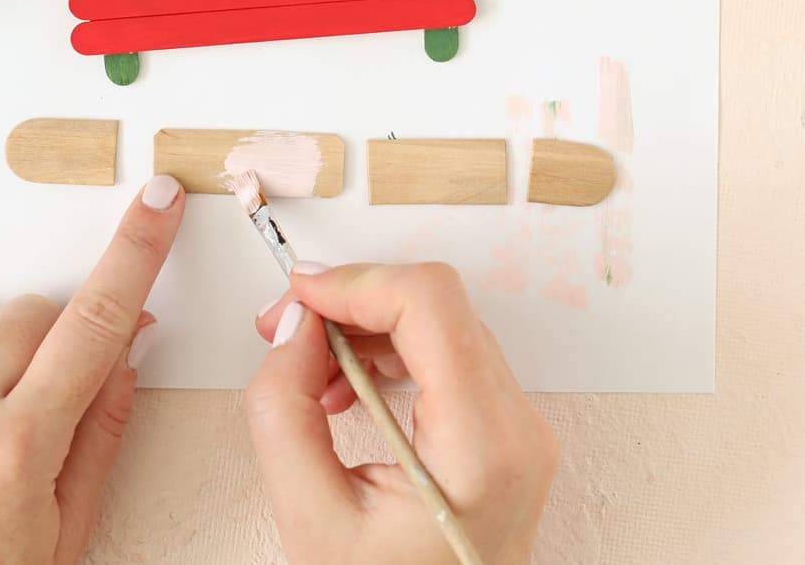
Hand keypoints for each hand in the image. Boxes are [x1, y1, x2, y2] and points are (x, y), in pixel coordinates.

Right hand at [246, 262, 556, 564]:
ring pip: (440, 322)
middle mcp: (518, 430)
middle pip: (435, 305)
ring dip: (366, 327)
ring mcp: (519, 431)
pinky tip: (345, 389)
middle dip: (352, 301)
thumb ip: (285, 411)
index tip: (299, 294)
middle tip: (287, 327)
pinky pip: (448, 356)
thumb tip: (294, 327)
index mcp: (483, 449)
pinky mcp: (505, 434)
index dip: (355, 281)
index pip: (430, 304)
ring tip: (309, 372)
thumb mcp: (311, 523)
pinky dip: (390, 354)